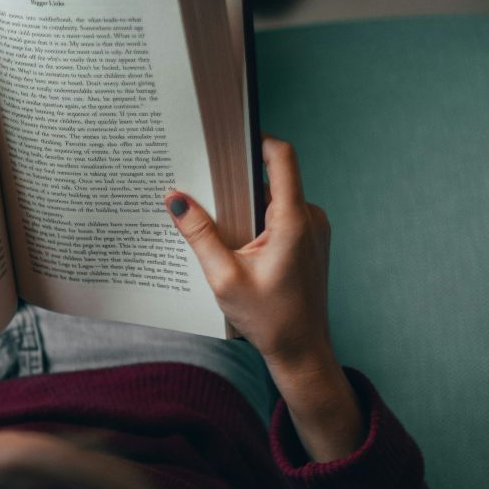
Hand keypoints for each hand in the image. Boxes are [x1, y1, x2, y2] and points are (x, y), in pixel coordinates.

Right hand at [166, 136, 363, 460]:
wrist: (302, 351)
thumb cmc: (268, 320)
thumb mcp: (224, 278)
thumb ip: (199, 234)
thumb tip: (174, 198)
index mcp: (294, 221)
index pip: (281, 157)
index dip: (255, 138)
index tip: (226, 137)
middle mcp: (310, 218)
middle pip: (273, 175)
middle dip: (238, 176)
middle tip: (204, 179)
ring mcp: (313, 229)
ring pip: (276, 196)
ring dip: (246, 201)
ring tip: (214, 215)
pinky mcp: (310, 240)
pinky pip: (282, 215)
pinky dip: (257, 218)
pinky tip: (234, 239)